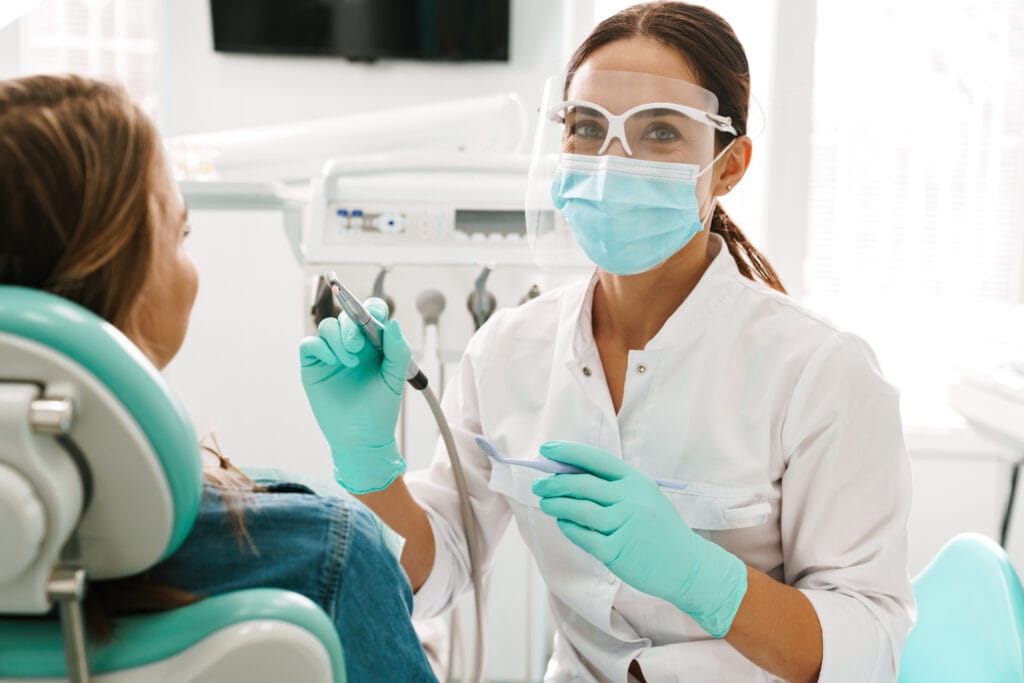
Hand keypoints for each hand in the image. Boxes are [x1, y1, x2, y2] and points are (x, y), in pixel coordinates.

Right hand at [299, 298, 410, 493]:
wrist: (361, 438)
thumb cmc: (380, 410)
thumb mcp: (395, 379)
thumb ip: (398, 351)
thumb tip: (393, 323)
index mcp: (375, 344)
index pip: (371, 313)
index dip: (370, 308)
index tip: (373, 317)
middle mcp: (352, 345)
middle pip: (346, 316)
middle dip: (350, 326)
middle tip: (356, 346)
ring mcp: (331, 354)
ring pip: (327, 327)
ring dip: (337, 338)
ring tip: (348, 362)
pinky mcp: (314, 366)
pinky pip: (309, 344)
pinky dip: (319, 347)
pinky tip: (332, 362)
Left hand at [532, 441, 747, 637]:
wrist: (687, 565)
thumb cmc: (659, 529)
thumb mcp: (645, 497)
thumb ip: (614, 487)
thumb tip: (570, 475)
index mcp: (637, 481)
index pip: (597, 460)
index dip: (569, 453)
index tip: (547, 449)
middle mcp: (631, 499)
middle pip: (583, 484)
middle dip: (555, 482)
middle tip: (539, 485)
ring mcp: (624, 525)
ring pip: (579, 510)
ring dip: (557, 504)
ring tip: (546, 503)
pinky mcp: (616, 551)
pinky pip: (583, 536)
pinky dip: (568, 528)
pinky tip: (563, 523)